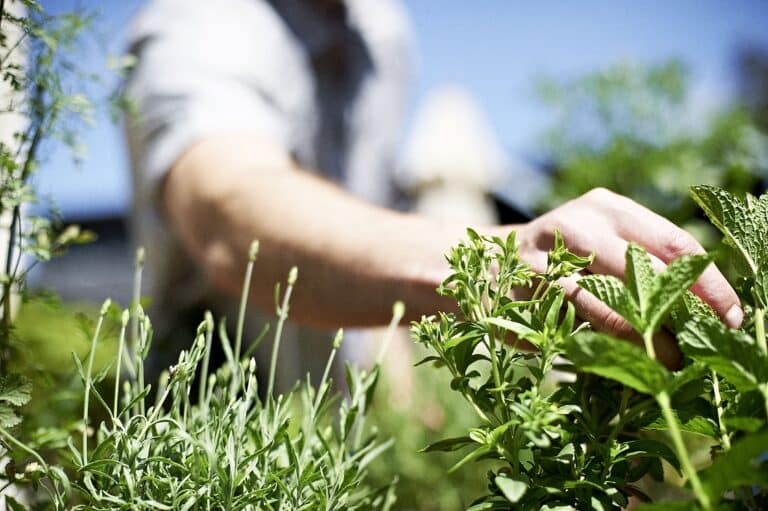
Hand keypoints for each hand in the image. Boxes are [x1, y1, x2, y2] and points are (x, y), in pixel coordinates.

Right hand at [512, 188, 741, 367]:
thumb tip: (702, 309)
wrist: (489, 263)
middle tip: (700, 345)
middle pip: (643, 270)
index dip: (707, 282)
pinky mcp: (523, 289)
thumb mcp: (601, 243)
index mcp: (607, 208)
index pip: (672, 242)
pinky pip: (571, 322)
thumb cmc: (561, 258)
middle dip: (678, 313)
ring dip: (642, 335)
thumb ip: (641, 263)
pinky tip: (620, 359)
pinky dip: (600, 343)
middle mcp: (577, 224)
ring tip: (667, 361)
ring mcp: (547, 256)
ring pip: (606, 301)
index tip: (732, 316)